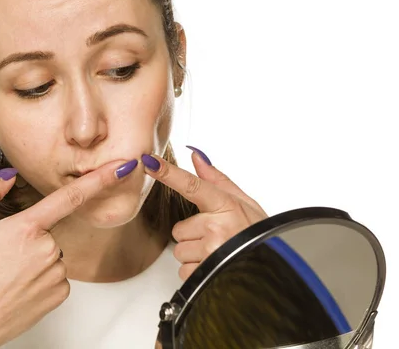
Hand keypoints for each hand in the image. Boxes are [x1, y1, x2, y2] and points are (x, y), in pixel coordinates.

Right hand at [0, 159, 135, 348]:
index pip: (70, 197)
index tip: (121, 167)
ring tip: (6, 275)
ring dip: (35, 259)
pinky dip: (41, 277)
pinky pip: (57, 275)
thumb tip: (8, 176)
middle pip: (48, 230)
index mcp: (25, 229)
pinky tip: (19, 286)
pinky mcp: (60, 294)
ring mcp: (56, 274)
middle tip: (1, 257)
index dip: (100, 179)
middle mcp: (47, 250)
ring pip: (52, 253)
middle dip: (30, 237)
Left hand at [142, 147, 266, 280]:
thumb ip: (216, 180)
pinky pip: (184, 271)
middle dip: (193, 236)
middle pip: (179, 230)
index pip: (191, 184)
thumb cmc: (259, 233)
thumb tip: (196, 156)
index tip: (150, 162)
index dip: (168, 173)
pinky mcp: (206, 273)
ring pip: (180, 251)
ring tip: (218, 253)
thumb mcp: (243, 202)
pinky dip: (196, 272)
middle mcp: (217, 226)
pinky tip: (215, 266)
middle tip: (217, 238)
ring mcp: (211, 250)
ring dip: (194, 254)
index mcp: (225, 204)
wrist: (278, 261)